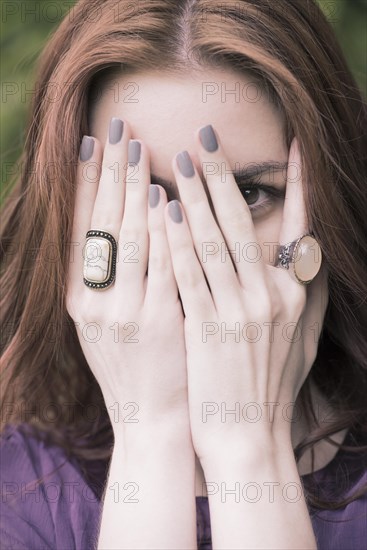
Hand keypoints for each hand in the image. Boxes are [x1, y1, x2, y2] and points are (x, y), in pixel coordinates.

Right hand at [66, 120, 189, 438]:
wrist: (151, 416)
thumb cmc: (131, 365)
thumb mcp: (102, 324)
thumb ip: (103, 278)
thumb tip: (117, 223)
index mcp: (75, 300)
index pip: (78, 229)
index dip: (85, 185)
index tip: (92, 143)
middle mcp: (92, 303)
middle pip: (102, 224)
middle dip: (111, 173)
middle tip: (121, 128)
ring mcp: (124, 312)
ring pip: (129, 237)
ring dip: (135, 189)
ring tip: (143, 148)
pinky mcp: (159, 320)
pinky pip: (162, 264)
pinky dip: (163, 229)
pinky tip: (167, 196)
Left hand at [164, 130, 328, 464]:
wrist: (247, 434)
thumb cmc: (273, 385)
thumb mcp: (305, 339)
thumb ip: (308, 293)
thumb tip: (310, 250)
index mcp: (296, 294)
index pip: (300, 226)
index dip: (299, 184)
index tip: (293, 144)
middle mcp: (272, 296)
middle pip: (243, 224)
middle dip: (223, 176)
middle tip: (205, 135)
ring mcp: (239, 311)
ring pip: (213, 241)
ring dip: (193, 197)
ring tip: (178, 159)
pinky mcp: (206, 327)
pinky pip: (188, 274)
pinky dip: (175, 239)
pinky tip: (161, 211)